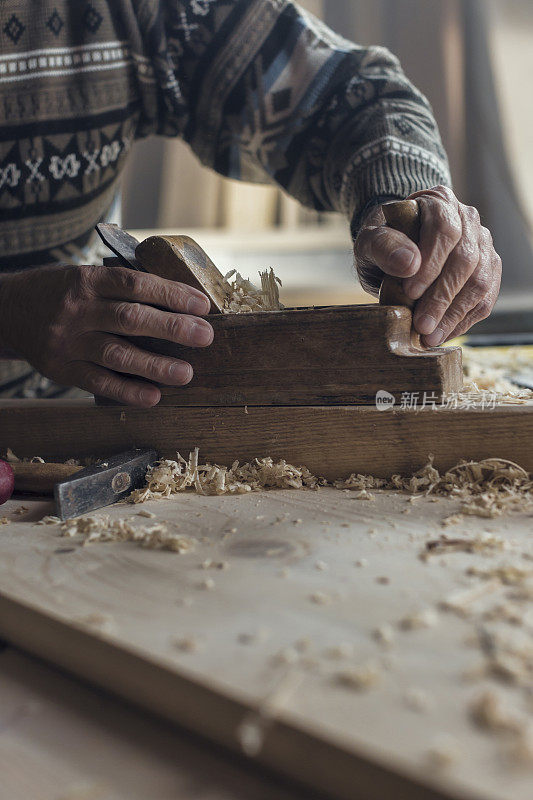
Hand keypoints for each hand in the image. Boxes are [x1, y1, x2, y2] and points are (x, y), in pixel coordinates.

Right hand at [0, 264, 213, 406]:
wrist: (8, 310)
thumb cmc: (60, 293)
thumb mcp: (86, 277)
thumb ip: (123, 288)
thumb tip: (179, 302)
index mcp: (87, 280)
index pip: (134, 284)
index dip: (171, 294)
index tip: (201, 304)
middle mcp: (77, 310)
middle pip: (130, 319)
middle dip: (172, 328)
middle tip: (204, 336)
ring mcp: (68, 342)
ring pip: (116, 355)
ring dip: (154, 366)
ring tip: (185, 374)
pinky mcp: (62, 370)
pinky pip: (98, 383)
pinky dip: (127, 392)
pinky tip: (153, 397)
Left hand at [354, 186, 501, 344]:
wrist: (396, 250)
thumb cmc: (383, 244)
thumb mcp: (369, 241)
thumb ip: (382, 246)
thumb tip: (409, 263)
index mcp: (439, 202)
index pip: (444, 230)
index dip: (431, 263)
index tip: (411, 292)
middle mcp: (467, 219)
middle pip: (466, 259)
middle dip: (442, 297)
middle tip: (422, 325)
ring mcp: (482, 244)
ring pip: (481, 281)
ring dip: (455, 314)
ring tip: (431, 336)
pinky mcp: (488, 270)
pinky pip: (485, 298)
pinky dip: (465, 320)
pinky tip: (444, 334)